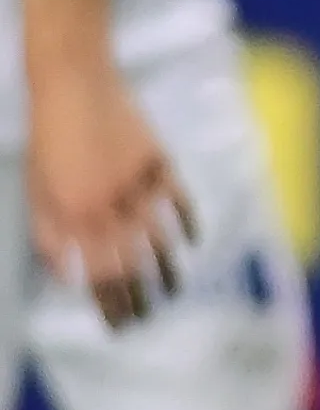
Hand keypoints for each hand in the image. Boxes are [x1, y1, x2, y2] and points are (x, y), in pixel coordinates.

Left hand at [25, 64, 192, 328]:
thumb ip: (51, 238)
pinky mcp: (159, 163)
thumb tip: (69, 276)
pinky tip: (191, 240)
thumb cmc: (48, 139)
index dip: (110, 304)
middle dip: (139, 297)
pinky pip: (180, 201)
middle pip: (132, 265)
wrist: (74, 85)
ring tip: (172, 289)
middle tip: (145, 317)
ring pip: (159, 239)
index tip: (119, 324)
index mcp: (77, 218)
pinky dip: (188, 222)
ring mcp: (139, 186)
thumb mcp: (37, 192)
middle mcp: (111, 207)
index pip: (99, 276)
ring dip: (167, 269)